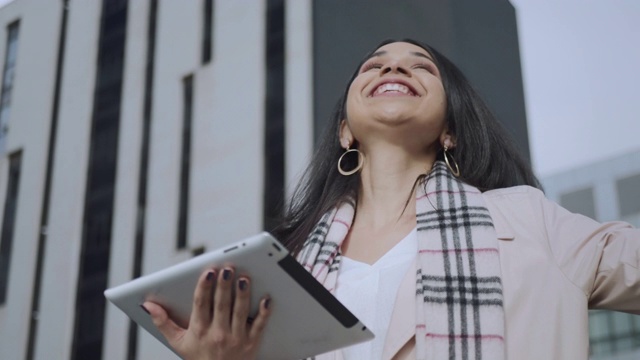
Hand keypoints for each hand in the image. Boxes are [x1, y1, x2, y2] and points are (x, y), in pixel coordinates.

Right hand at [143, 268, 271, 359]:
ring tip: (244, 278)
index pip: (201, 305)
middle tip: (228, 268)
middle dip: (224, 286)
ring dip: (242, 294)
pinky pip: (259, 325)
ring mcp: (236, 338)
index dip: (204, 287)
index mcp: (199, 331)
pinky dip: (263, 312)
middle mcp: (217, 334)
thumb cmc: (199, 357)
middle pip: (221, 305)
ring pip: (240, 312)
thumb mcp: (178, 342)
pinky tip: (266, 298)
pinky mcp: (252, 342)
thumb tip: (148, 306)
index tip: (208, 272)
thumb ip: (163, 323)